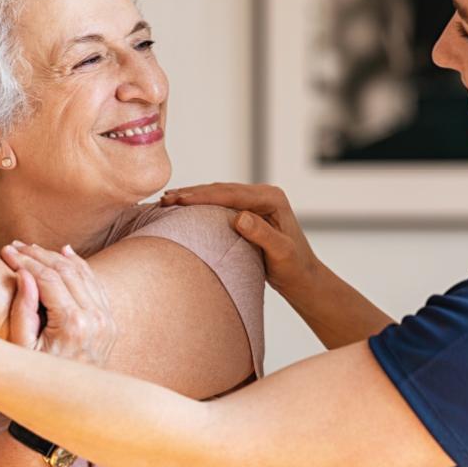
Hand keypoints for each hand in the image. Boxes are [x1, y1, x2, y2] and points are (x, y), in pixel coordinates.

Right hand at [0, 242, 117, 367]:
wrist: (70, 405)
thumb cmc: (39, 379)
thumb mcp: (22, 349)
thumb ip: (23, 311)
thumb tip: (24, 274)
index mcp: (72, 324)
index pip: (48, 279)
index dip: (25, 261)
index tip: (6, 252)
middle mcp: (95, 319)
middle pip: (65, 271)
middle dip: (38, 255)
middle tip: (15, 246)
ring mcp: (106, 320)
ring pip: (82, 273)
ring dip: (57, 257)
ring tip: (32, 249)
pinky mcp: (109, 321)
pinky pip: (95, 284)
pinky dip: (80, 266)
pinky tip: (65, 253)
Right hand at [161, 183, 318, 297]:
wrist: (302, 277)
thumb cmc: (294, 268)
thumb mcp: (281, 253)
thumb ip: (263, 235)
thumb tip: (239, 217)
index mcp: (272, 199)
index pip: (231, 194)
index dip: (203, 196)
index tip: (179, 200)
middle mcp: (263, 195)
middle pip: (221, 190)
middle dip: (192, 193)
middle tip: (165, 198)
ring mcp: (255, 202)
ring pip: (218, 194)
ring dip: (193, 196)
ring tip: (167, 200)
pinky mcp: (248, 211)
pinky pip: (220, 203)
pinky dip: (200, 204)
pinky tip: (183, 207)